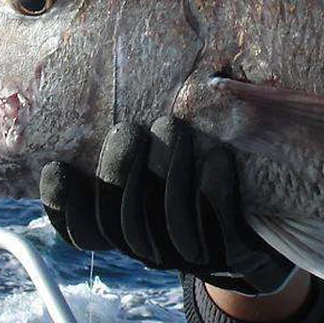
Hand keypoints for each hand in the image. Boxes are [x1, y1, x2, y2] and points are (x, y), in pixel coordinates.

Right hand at [40, 116, 293, 293]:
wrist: (265, 226)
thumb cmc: (200, 173)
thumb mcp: (160, 158)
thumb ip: (134, 136)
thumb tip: (90, 67)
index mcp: (128, 228)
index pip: (82, 232)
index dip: (64, 206)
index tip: (58, 166)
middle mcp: (154, 248)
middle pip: (121, 225)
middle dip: (120, 172)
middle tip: (128, 128)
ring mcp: (194, 256)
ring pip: (170, 226)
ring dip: (169, 174)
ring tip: (171, 125)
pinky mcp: (236, 256)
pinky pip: (222, 229)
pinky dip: (216, 190)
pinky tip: (218, 156)